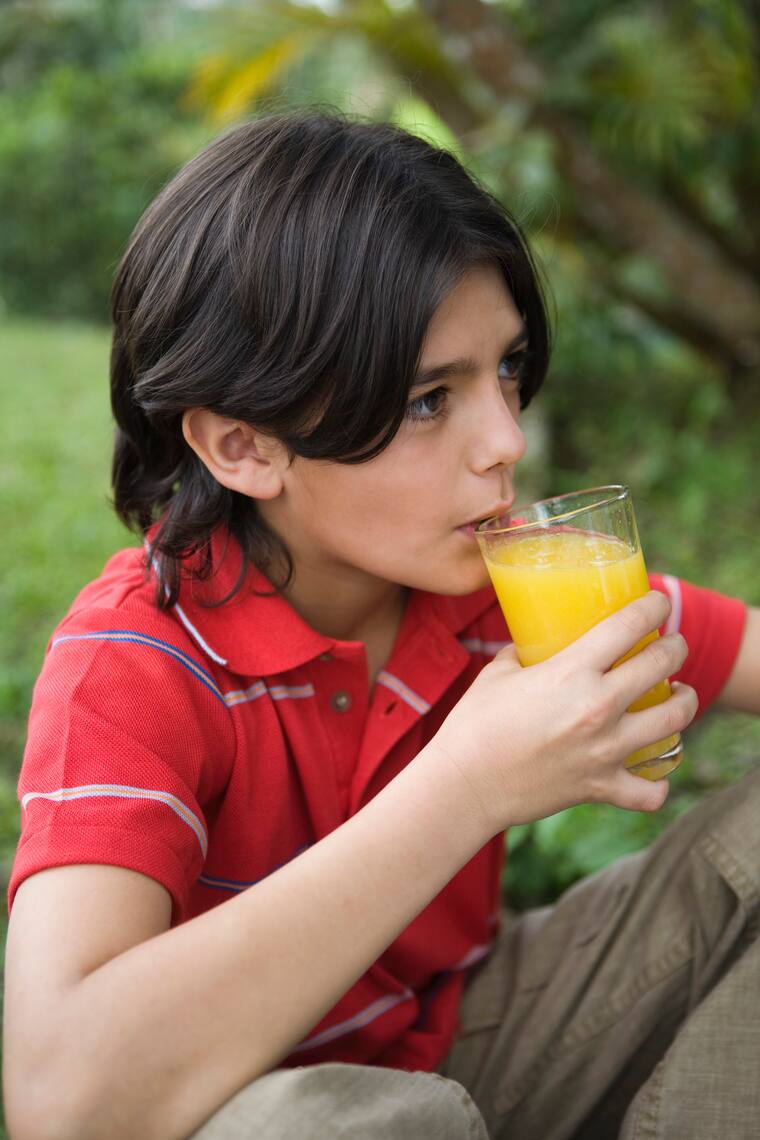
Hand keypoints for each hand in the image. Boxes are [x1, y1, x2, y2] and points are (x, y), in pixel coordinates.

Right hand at [430, 591, 697, 835]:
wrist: (464, 786)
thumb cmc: (473, 725)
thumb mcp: (496, 674)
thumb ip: (522, 654)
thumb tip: (532, 643)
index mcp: (571, 672)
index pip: (629, 625)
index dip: (654, 606)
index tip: (659, 601)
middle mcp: (597, 708)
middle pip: (662, 665)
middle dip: (675, 647)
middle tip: (671, 645)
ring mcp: (605, 751)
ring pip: (674, 721)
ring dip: (684, 702)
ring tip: (680, 696)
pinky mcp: (602, 787)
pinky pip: (651, 791)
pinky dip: (657, 782)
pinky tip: (654, 768)